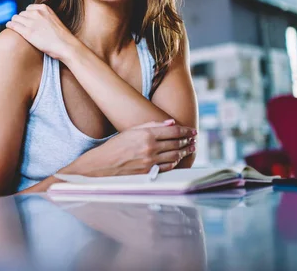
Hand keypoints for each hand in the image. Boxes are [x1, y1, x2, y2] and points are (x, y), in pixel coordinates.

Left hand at [5, 4, 75, 59]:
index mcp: (44, 8)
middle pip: (22, 13)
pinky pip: (13, 25)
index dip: (27, 15)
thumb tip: (36, 22)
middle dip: (21, 19)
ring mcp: (32, 22)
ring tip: (13, 26)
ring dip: (14, 22)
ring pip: (16, 18)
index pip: (29, 8)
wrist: (66, 46)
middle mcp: (37, 13)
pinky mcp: (27, 33)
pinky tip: (8, 26)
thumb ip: (44, 18)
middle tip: (21, 26)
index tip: (27, 21)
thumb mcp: (54, 20)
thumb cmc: (62, 37)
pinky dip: (10, 25)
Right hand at [61, 119, 196, 175]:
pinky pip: (168, 167)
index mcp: (145, 134)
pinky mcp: (149, 172)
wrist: (102, 165)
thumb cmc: (115, 146)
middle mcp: (149, 148)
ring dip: (184, 151)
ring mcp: (150, 161)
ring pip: (174, 155)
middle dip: (187, 141)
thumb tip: (170, 123)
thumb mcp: (131, 130)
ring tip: (190, 148)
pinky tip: (178, 158)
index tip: (192, 131)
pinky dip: (176, 162)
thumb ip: (151, 125)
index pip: (173, 132)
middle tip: (194, 139)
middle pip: (176, 143)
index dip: (186, 131)